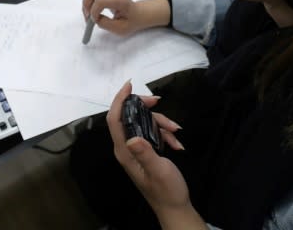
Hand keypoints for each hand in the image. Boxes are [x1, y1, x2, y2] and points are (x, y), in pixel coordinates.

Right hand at [82, 0, 169, 35]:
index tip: (95, 21)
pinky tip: (91, 12)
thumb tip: (94, 19)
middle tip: (87, 16)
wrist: (138, 14)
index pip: (100, 1)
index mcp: (119, 0)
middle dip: (86, 3)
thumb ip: (106, 24)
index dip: (93, 11)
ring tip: (89, 15)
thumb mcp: (120, 29)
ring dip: (86, 2)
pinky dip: (88, 2)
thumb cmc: (131, 21)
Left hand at [106, 81, 206, 229]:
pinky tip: (177, 144)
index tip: (129, 85)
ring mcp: (137, 149)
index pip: (115, 120)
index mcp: (125, 151)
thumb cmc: (166, 191)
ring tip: (177, 132)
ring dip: (162, 123)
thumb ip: (146, 153)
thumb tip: (133, 137)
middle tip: (159, 101)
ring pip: (145, 123)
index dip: (119, 100)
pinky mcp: (147, 151)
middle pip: (130, 116)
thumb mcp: (159, 171)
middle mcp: (127, 147)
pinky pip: (154, 133)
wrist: (176, 207)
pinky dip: (166, 134)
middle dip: (146, 108)